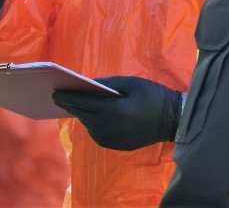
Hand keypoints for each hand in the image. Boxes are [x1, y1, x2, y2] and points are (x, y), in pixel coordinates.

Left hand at [52, 75, 181, 150]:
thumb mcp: (129, 83)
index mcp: (113, 110)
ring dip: (82, 115)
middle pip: (84, 115)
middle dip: (71, 105)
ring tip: (74, 105)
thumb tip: (87, 84)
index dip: (68, 98)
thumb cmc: (152, 95)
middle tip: (58, 97)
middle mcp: (110, 127)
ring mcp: (114, 139)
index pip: (84, 103)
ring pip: (90, 126)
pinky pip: (98, 135)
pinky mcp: (119, 146)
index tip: (55, 93)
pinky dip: (92, 125)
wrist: (173, 119)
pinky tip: (90, 117)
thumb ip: (106, 83)